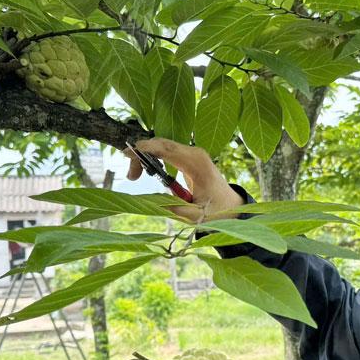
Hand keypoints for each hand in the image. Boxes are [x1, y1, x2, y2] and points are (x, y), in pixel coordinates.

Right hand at [123, 138, 245, 223]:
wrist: (231, 206)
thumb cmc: (216, 211)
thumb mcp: (193, 216)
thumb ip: (172, 208)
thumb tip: (149, 202)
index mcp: (197, 164)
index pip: (167, 149)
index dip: (146, 149)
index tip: (127, 154)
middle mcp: (195, 153)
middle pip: (161, 144)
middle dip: (141, 155)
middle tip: (131, 177)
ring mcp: (193, 152)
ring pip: (162, 145)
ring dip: (146, 156)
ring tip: (134, 176)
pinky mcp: (189, 156)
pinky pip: (167, 150)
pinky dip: (153, 157)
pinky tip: (146, 169)